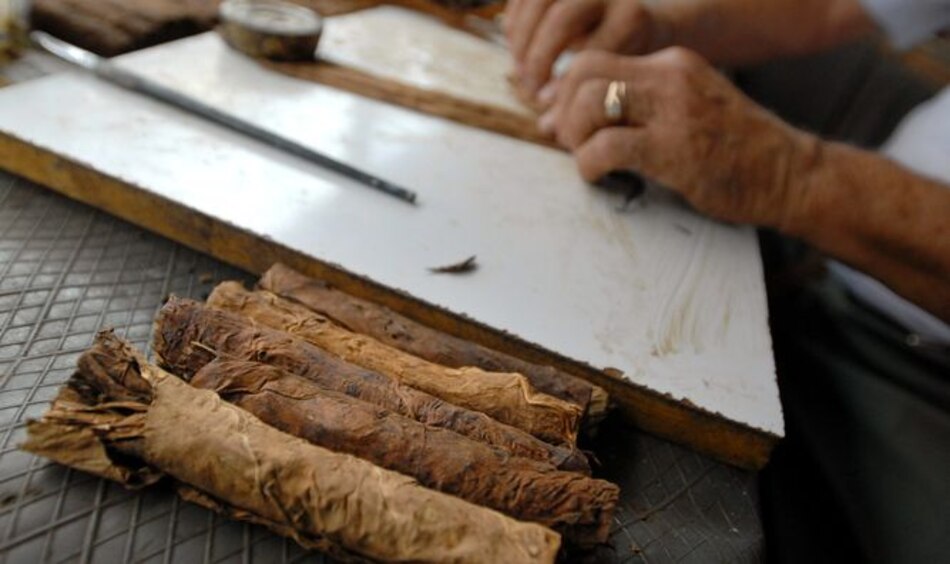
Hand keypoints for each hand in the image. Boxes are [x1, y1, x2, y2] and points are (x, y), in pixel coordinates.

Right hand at [504, 0, 664, 98]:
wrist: (639, 21)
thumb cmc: (626, 63)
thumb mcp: (616, 81)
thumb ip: (585, 100)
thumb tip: (547, 126)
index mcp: (631, 19)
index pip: (588, 50)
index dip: (561, 80)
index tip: (546, 100)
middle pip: (561, 18)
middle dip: (538, 57)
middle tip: (529, 87)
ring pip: (538, 1)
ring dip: (521, 40)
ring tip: (519, 70)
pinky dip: (514, 24)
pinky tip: (517, 51)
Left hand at [542, 48, 820, 228]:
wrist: (788, 173)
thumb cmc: (734, 149)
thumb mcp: (689, 106)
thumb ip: (641, 105)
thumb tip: (575, 118)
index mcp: (671, 63)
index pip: (594, 59)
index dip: (567, 91)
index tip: (567, 122)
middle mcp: (670, 76)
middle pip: (583, 72)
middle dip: (564, 109)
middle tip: (571, 141)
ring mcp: (673, 111)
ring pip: (590, 102)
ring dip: (575, 136)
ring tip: (587, 158)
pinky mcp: (674, 149)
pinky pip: (607, 147)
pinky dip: (589, 164)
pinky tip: (599, 176)